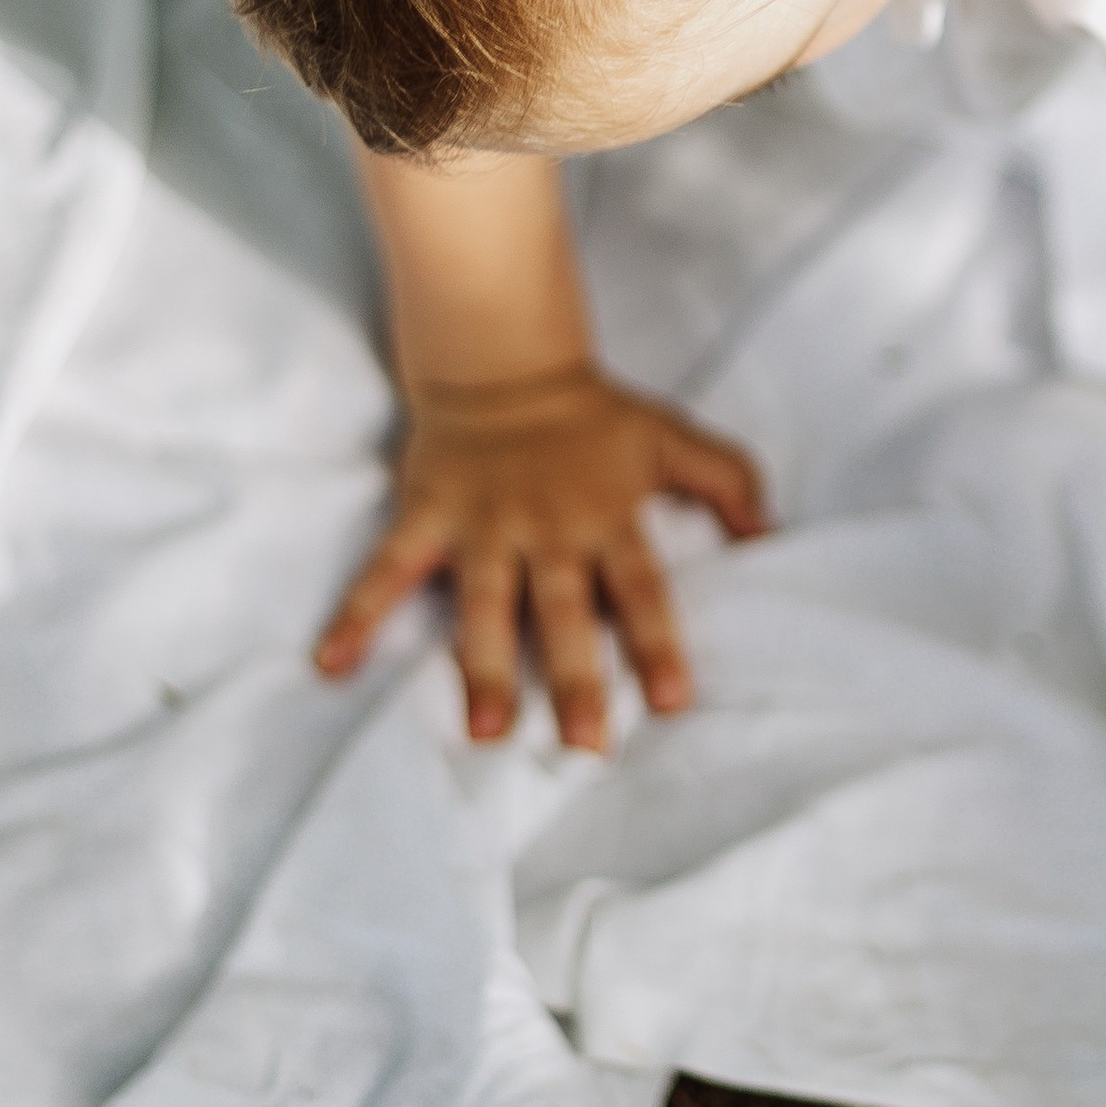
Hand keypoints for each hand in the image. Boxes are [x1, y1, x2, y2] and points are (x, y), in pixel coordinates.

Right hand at [315, 364, 768, 749]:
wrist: (503, 362)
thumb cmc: (594, 417)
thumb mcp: (671, 439)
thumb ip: (729, 482)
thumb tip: (774, 535)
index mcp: (608, 518)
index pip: (641, 589)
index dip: (656, 643)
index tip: (670, 700)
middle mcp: (546, 529)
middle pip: (566, 611)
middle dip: (576, 677)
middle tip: (584, 744)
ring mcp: (482, 526)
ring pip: (486, 604)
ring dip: (484, 665)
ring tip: (485, 727)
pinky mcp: (427, 515)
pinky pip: (388, 570)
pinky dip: (356, 615)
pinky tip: (331, 666)